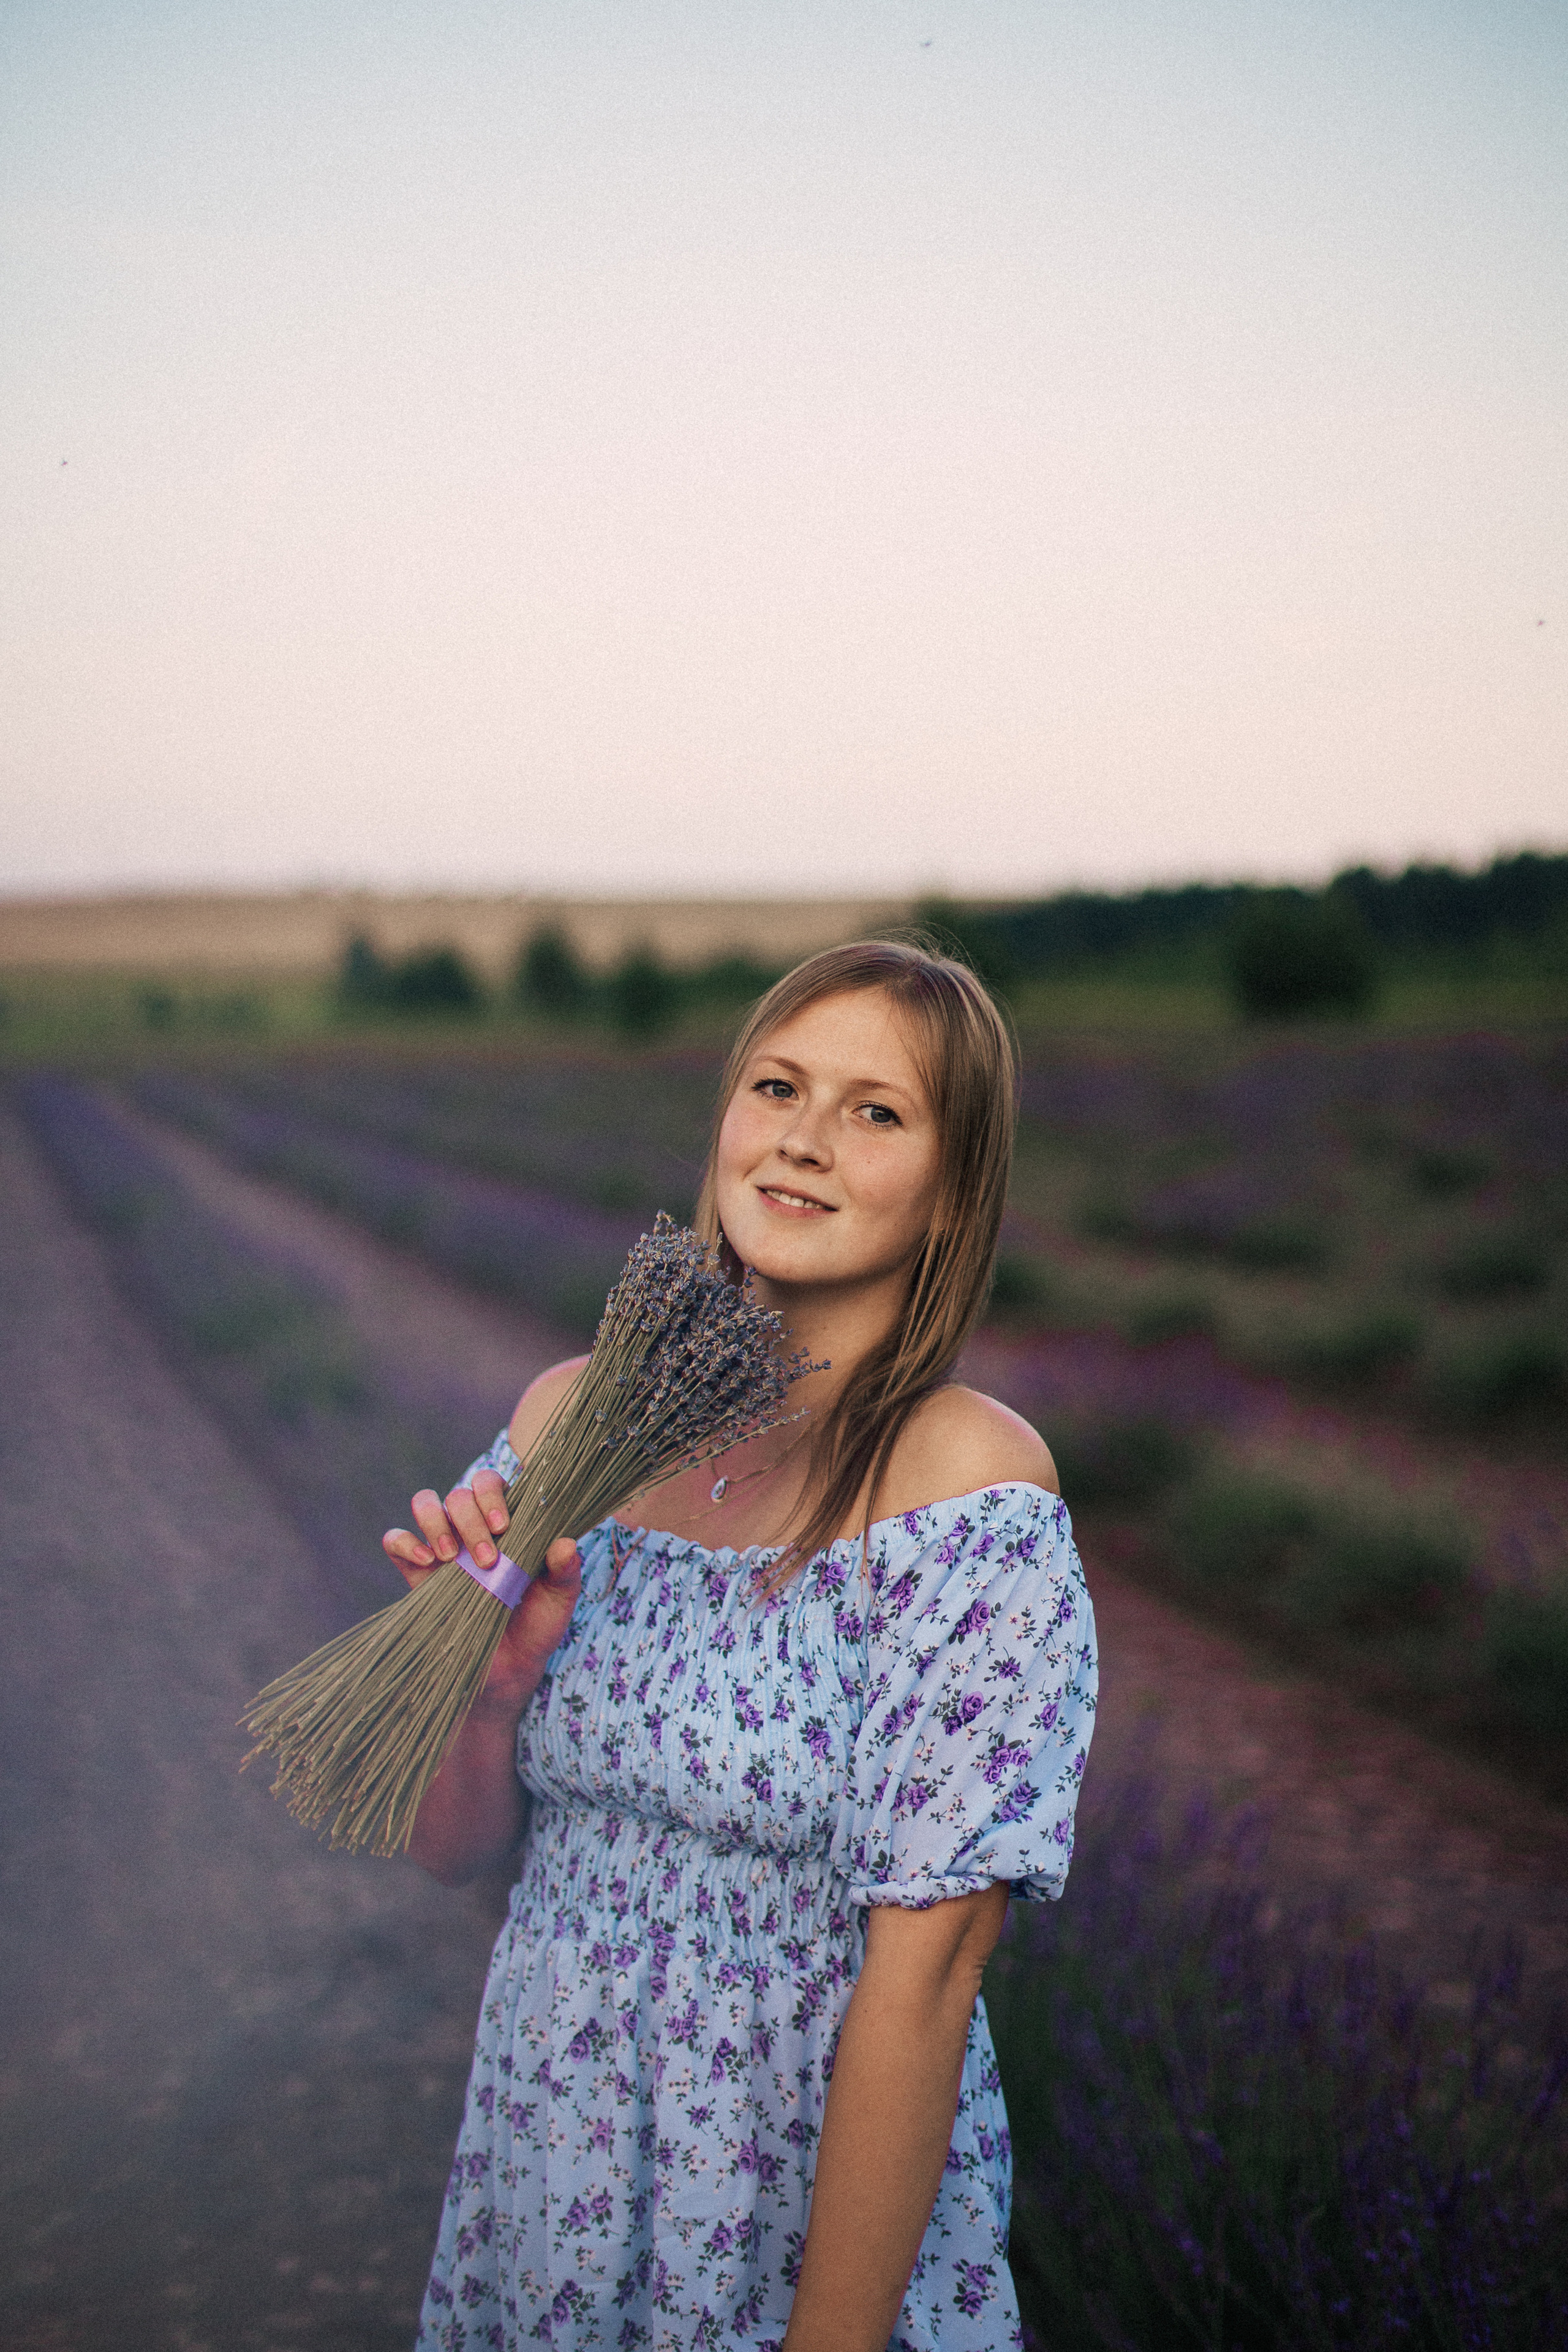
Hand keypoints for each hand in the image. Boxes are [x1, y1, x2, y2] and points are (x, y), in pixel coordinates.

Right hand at [384, 1471, 581, 1713]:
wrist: (505, 1672)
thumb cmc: (535, 1628)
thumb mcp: (558, 1601)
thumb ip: (565, 1572)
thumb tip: (565, 1543)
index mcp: (507, 1523)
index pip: (491, 1483)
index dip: (493, 1494)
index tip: (503, 1526)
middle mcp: (472, 1528)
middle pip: (459, 1494)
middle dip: (470, 1520)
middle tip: (487, 1560)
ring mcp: (442, 1549)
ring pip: (425, 1503)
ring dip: (435, 1522)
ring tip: (449, 1558)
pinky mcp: (416, 1575)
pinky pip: (395, 1540)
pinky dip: (404, 1542)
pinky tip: (425, 1562)